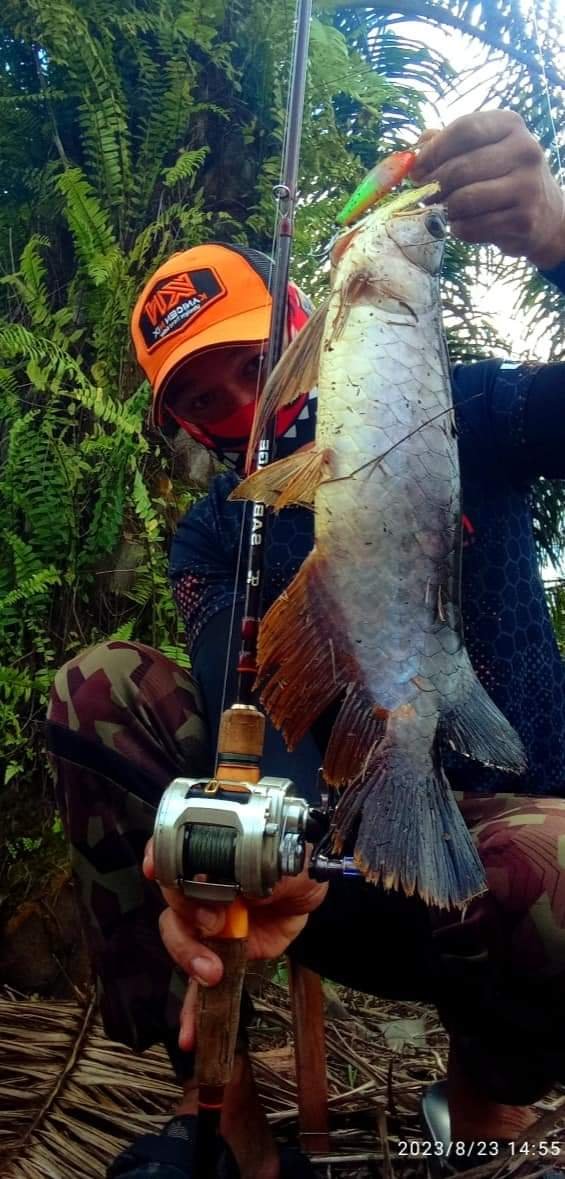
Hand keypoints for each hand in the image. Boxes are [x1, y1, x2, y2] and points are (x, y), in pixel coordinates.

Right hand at [143, 837, 326, 1048]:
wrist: (311, 892)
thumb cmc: (296, 865)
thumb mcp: (285, 857)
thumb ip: (263, 868)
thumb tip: (240, 892)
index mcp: (213, 858)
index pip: (175, 855)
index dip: (160, 859)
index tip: (155, 869)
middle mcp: (202, 888)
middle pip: (173, 902)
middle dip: (185, 918)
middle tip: (213, 925)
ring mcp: (208, 924)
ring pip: (180, 940)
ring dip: (188, 958)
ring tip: (211, 973)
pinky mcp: (220, 955)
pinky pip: (199, 985)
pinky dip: (193, 1011)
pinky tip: (191, 1035)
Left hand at [412, 111, 564, 269]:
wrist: (546, 216)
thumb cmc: (504, 178)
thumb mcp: (484, 151)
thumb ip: (449, 143)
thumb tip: (415, 150)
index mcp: (511, 125)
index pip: (464, 130)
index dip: (433, 151)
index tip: (416, 169)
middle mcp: (524, 150)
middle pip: (460, 168)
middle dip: (434, 186)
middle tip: (424, 195)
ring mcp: (527, 186)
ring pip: (464, 200)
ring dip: (445, 210)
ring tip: (445, 210)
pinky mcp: (524, 220)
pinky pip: (472, 227)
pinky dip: (458, 229)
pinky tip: (462, 225)